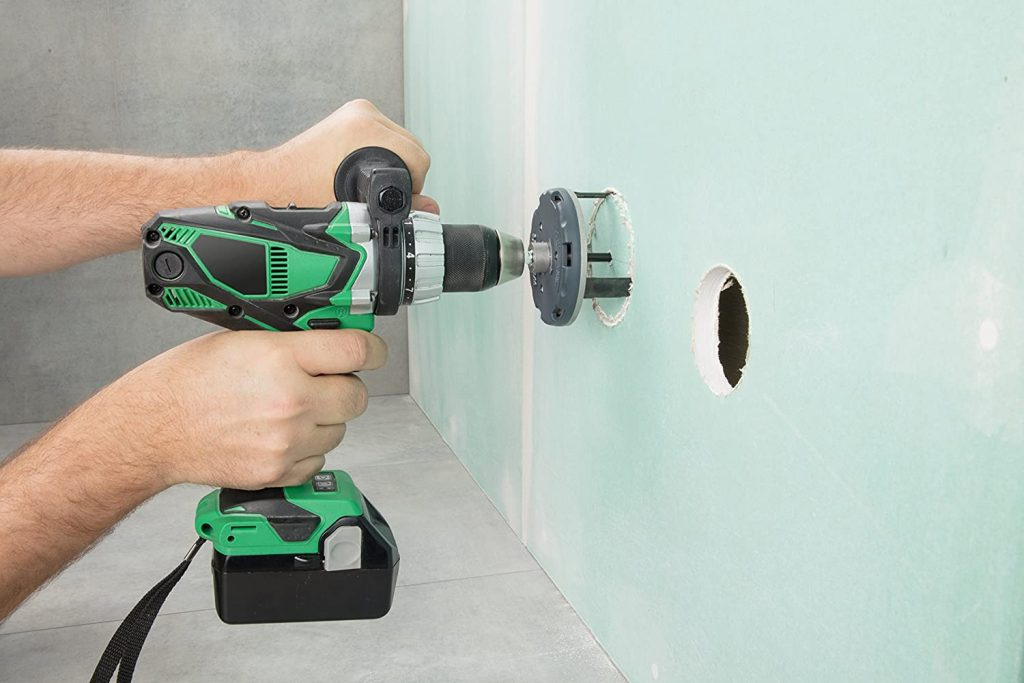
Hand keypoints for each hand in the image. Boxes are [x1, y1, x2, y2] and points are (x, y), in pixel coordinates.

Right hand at [78, 329, 386, 489]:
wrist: (151, 430)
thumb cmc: (187, 382)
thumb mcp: (241, 339)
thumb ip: (292, 341)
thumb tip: (332, 337)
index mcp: (280, 358)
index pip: (356, 351)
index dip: (372, 348)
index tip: (372, 350)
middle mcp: (290, 401)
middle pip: (357, 395)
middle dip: (345, 385)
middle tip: (324, 381)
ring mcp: (286, 441)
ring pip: (340, 430)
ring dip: (325, 419)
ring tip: (289, 409)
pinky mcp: (279, 472)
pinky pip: (319, 459)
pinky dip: (307, 449)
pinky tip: (278, 434)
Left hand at [257, 99, 439, 213]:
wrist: (273, 183)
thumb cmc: (300, 194)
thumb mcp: (358, 207)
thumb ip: (400, 206)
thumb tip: (429, 208)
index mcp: (364, 129)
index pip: (418, 158)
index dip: (412, 187)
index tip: (399, 200)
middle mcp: (361, 115)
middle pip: (410, 148)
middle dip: (402, 176)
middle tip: (378, 196)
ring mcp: (356, 113)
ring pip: (398, 143)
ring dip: (391, 166)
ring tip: (365, 183)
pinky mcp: (351, 117)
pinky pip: (383, 138)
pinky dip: (379, 156)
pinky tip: (360, 171)